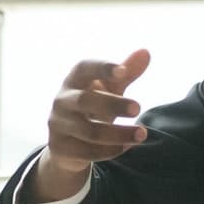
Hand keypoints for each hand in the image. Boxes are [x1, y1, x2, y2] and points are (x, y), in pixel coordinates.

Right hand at [33, 49, 151, 198]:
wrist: (67, 144)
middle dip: (113, 104)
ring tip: (142, 133)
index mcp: (73, 80)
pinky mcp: (60, 148)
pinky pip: (88, 152)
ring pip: (89, 131)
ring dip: (119, 133)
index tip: (123, 71)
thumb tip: (145, 52)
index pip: (83, 68)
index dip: (102, 68)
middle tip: (139, 107)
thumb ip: (126, 73)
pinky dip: (111, 150)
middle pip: (85, 101)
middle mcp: (62, 101)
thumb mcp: (109, 90)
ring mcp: (58, 125)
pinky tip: (128, 146)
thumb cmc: (92, 108)